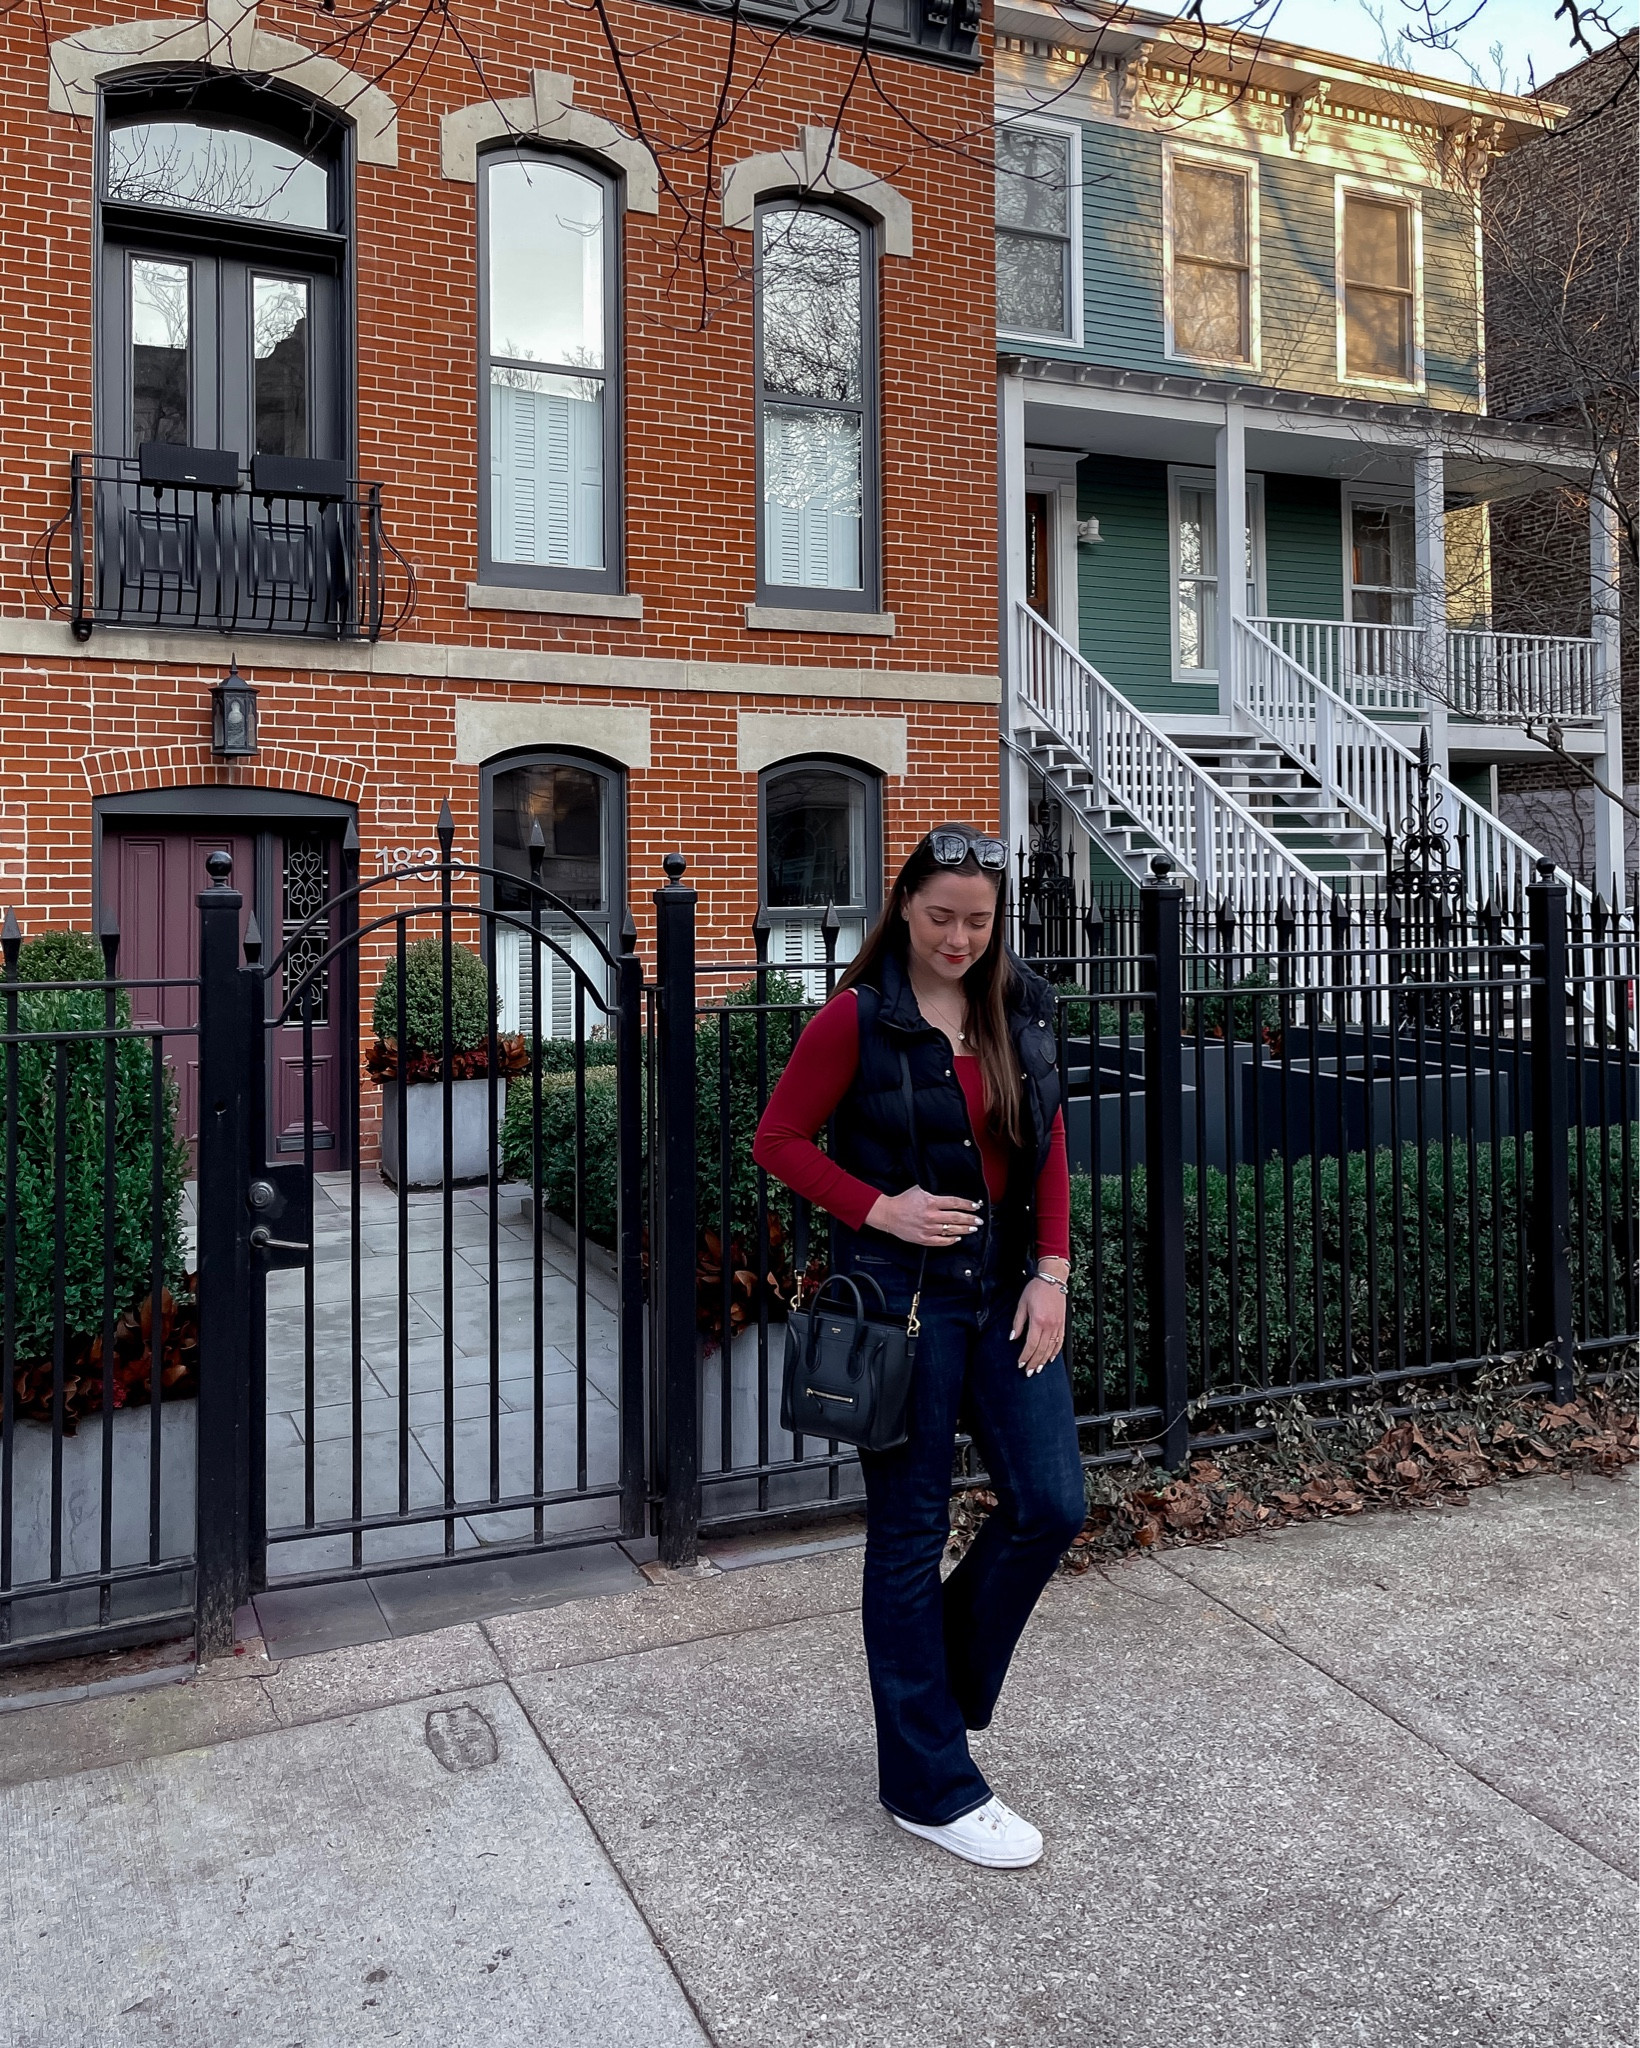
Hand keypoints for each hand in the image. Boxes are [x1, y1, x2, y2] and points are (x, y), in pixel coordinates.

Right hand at [864, 1186, 981, 1247]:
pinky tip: (957, 1238)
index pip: (955, 1203)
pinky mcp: (923, 1239)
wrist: (888, 1214)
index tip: (975, 1206)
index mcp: (931, 1202)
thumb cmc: (903, 1201)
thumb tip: (948, 1197)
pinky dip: (951, 1240)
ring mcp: (928, 1229)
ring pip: (951, 1230)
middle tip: (979, 1220)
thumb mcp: (919, 1190)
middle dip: (970, 1219)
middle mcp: (931, 1216)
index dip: (967, 1205)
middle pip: (956, 1218)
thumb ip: (934, 1193)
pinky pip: (941, 1241)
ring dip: (964, 1229)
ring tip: (973, 1228)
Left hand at [1010, 1277, 1064, 1374]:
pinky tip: (1050, 1358)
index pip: (1031, 1345)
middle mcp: (1049, 1326)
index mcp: (1038, 1321)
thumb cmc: (1036, 1289)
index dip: (1025, 1356)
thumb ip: (1018, 1322)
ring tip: (1038, 1369)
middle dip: (1034, 1362)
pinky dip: (1055, 1351)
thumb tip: (1013, 1337)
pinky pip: (1060, 1341)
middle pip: (1041, 1350)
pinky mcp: (1062, 1324)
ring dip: (1044, 1360)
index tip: (1020, 1364)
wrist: (1053, 1280)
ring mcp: (1058, 1326)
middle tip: (1028, 1372)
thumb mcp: (1022, 1304)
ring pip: (1051, 1348)